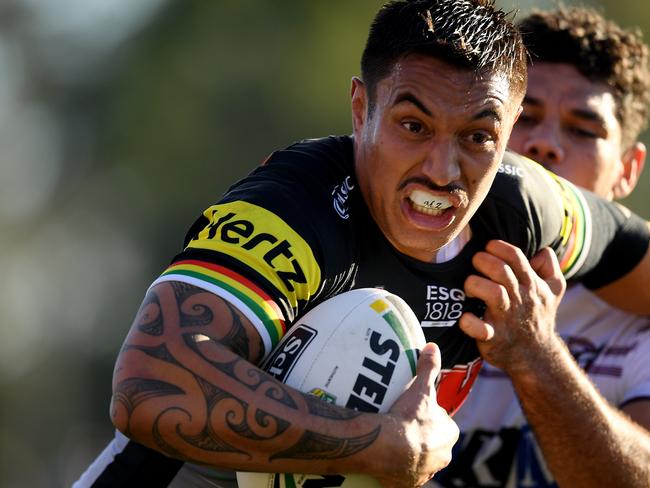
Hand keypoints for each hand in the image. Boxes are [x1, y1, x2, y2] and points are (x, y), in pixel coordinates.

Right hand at [376, 343, 458, 486]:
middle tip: (402, 422)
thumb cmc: (408, 418)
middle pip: (433, 443)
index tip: (416, 410)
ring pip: (421, 459)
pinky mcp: (408, 483)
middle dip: (422, 435)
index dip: (431, 416)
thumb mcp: (420, 389)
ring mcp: (425, 472)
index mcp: (449, 435)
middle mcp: (442, 457)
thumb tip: (433, 347)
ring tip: (393, 438)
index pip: (444, 424)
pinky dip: (399, 466)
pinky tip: (388, 455)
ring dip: (411, 451)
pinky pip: (405, 474)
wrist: (386, 448)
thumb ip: (428, 367)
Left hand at [459, 240, 565, 372]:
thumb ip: (550, 268)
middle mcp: (519, 299)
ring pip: (494, 294)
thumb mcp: (554, 292)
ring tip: (469, 287)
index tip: (488, 248)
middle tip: (474, 265)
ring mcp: (506, 319)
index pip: (516, 257)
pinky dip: (470, 322)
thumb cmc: (538, 317)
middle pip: (501, 271)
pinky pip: (481, 329)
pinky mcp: (494, 338)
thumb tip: (543, 250)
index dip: (498, 247)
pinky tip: (465, 317)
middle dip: (483, 261)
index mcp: (531, 285)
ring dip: (475, 285)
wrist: (536, 357)